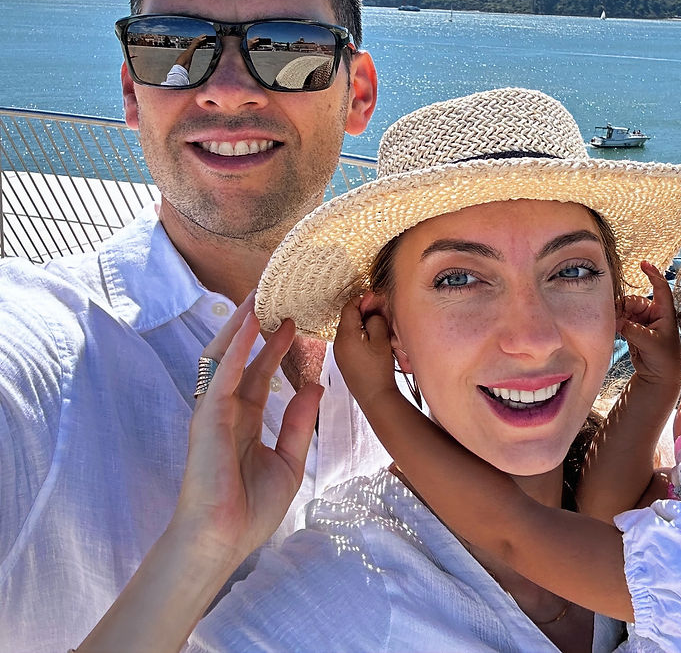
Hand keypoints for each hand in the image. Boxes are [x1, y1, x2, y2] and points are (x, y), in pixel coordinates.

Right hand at [170, 296, 322, 568]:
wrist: (223, 541)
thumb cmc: (250, 510)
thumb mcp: (289, 460)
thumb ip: (299, 422)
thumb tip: (316, 386)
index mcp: (242, 421)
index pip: (257, 373)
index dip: (273, 347)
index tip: (293, 323)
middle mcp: (225, 410)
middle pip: (238, 357)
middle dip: (252, 326)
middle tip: (271, 296)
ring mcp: (213, 412)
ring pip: (223, 356)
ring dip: (240, 326)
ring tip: (257, 297)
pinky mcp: (207, 417)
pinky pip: (221, 373)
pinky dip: (236, 346)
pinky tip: (250, 323)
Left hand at [334, 295, 400, 415]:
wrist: (375, 397)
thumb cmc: (379, 371)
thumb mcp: (381, 340)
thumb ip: (376, 319)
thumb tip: (372, 309)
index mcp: (345, 335)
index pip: (349, 307)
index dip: (363, 299)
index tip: (376, 298)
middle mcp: (338, 342)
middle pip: (349, 317)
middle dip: (365, 311)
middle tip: (382, 310)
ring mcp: (340, 352)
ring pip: (351, 328)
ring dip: (365, 323)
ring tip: (381, 326)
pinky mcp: (345, 359)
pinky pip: (352, 339)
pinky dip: (362, 334)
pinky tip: (375, 339)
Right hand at [617, 260, 680, 391]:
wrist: (659, 377)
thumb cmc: (664, 360)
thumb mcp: (651, 344)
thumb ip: (634, 331)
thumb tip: (618, 321)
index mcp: (665, 313)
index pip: (660, 287)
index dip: (653, 274)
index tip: (644, 263)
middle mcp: (654, 314)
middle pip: (635, 300)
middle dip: (624, 305)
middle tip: (616, 316)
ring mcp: (642, 322)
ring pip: (625, 309)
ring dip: (618, 315)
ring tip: (615, 325)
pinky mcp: (633, 329)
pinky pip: (621, 319)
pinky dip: (616, 322)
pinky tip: (614, 329)